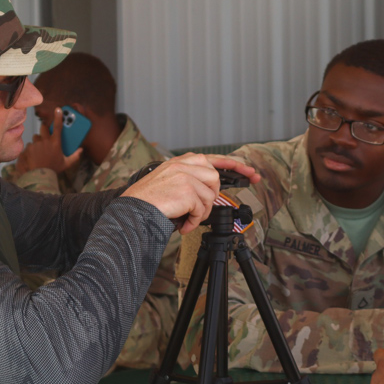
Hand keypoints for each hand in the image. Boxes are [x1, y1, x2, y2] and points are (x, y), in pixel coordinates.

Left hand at [15, 107, 82, 174]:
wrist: (40, 176)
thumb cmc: (53, 169)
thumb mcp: (66, 164)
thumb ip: (75, 156)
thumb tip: (81, 150)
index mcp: (56, 143)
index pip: (58, 126)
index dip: (58, 116)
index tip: (58, 109)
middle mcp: (45, 141)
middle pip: (43, 128)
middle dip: (45, 129)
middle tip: (47, 134)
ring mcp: (36, 144)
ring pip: (36, 137)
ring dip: (38, 140)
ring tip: (41, 149)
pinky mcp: (29, 148)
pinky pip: (30, 145)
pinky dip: (32, 148)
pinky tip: (35, 155)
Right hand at [123, 153, 259, 233]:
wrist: (133, 209)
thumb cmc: (148, 200)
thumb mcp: (169, 182)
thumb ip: (189, 180)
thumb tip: (210, 194)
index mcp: (181, 161)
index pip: (213, 159)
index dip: (234, 165)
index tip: (250, 172)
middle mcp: (184, 164)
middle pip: (215, 179)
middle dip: (212, 197)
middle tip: (199, 211)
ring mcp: (186, 175)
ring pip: (210, 195)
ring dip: (201, 211)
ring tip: (187, 218)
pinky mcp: (187, 190)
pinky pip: (203, 209)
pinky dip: (195, 221)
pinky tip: (184, 224)